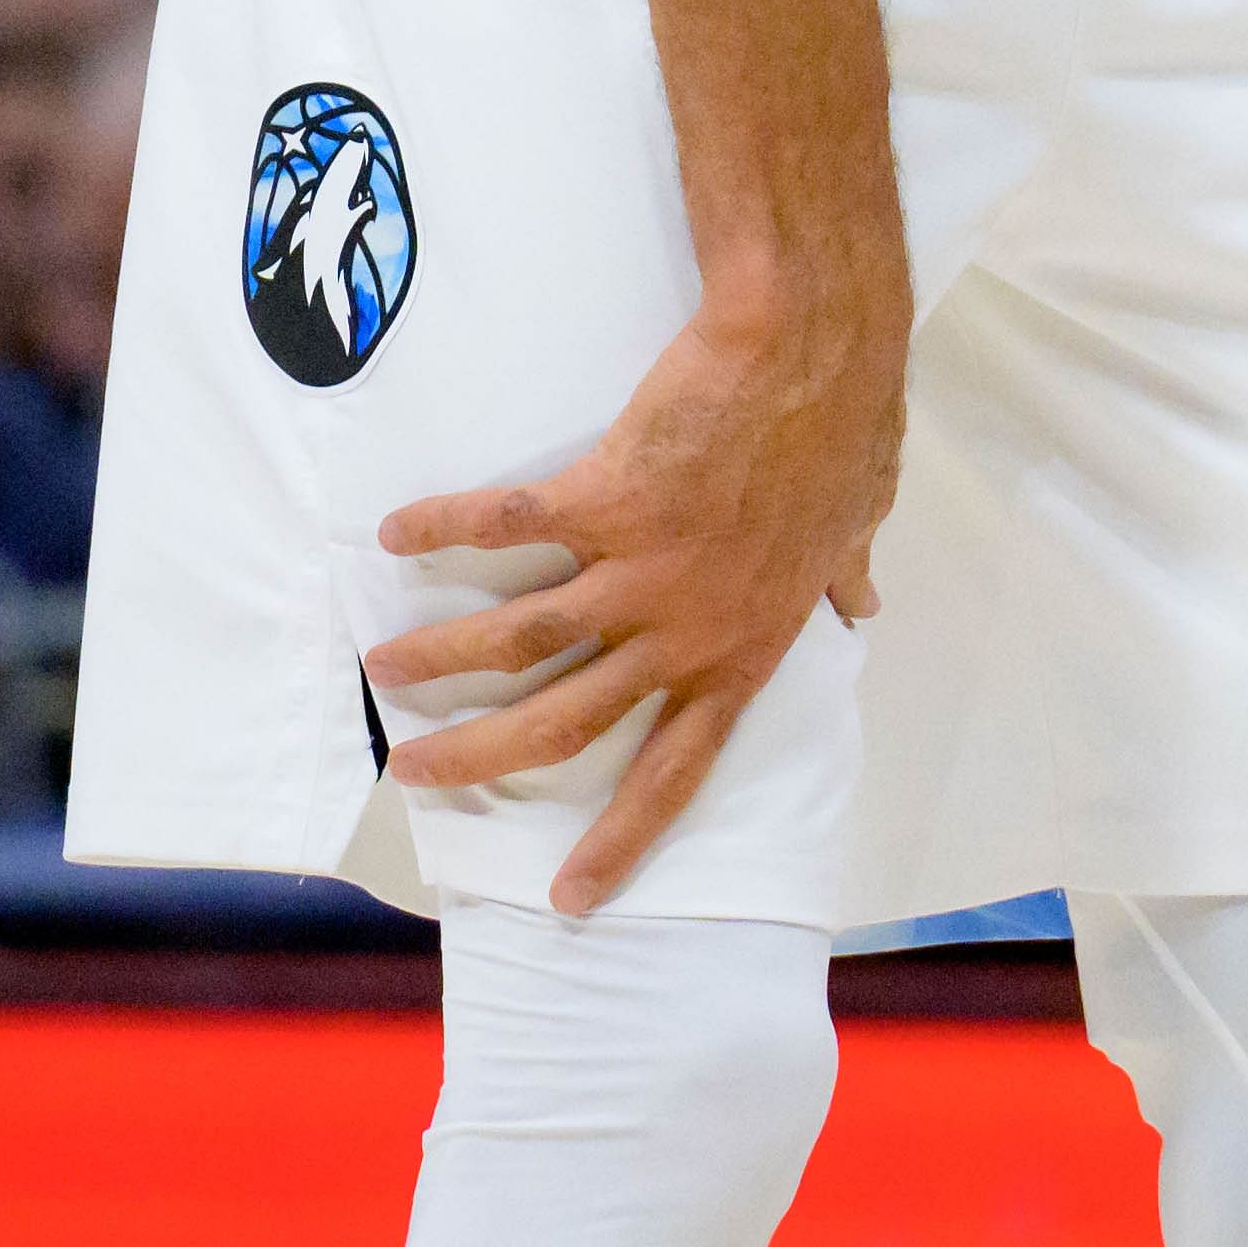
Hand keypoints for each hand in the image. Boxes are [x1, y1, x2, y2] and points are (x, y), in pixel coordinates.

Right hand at [367, 283, 901, 912]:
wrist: (812, 350)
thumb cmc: (842, 432)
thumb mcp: (856, 524)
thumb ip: (843, 576)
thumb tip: (864, 603)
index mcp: (740, 653)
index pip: (676, 771)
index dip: (621, 840)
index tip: (573, 897)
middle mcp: (680, 632)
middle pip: (563, 726)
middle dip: (481, 760)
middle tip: (415, 773)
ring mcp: (637, 572)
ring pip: (517, 643)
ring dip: (440, 657)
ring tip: (383, 664)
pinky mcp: (600, 501)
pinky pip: (502, 526)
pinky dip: (442, 527)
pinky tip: (395, 533)